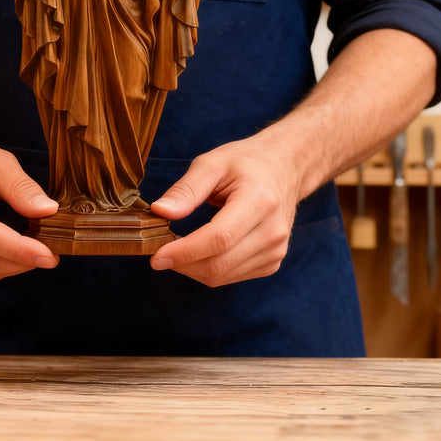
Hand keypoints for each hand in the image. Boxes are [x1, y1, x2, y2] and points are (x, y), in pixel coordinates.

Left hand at [149, 137, 299, 286]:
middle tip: (157, 251)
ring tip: (175, 248)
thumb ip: (186, 189)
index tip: (156, 255)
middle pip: (219, 263)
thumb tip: (160, 211)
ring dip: (191, 269)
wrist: (284, 168)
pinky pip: (231, 277)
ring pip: (222, 276)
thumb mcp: (212, 163)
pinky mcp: (272, 262)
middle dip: (182, 263)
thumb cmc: (246, 162)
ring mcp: (275, 250)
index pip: (219, 239)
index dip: (185, 252)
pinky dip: (207, 270)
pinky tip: (197, 252)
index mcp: (259, 201)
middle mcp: (272, 231)